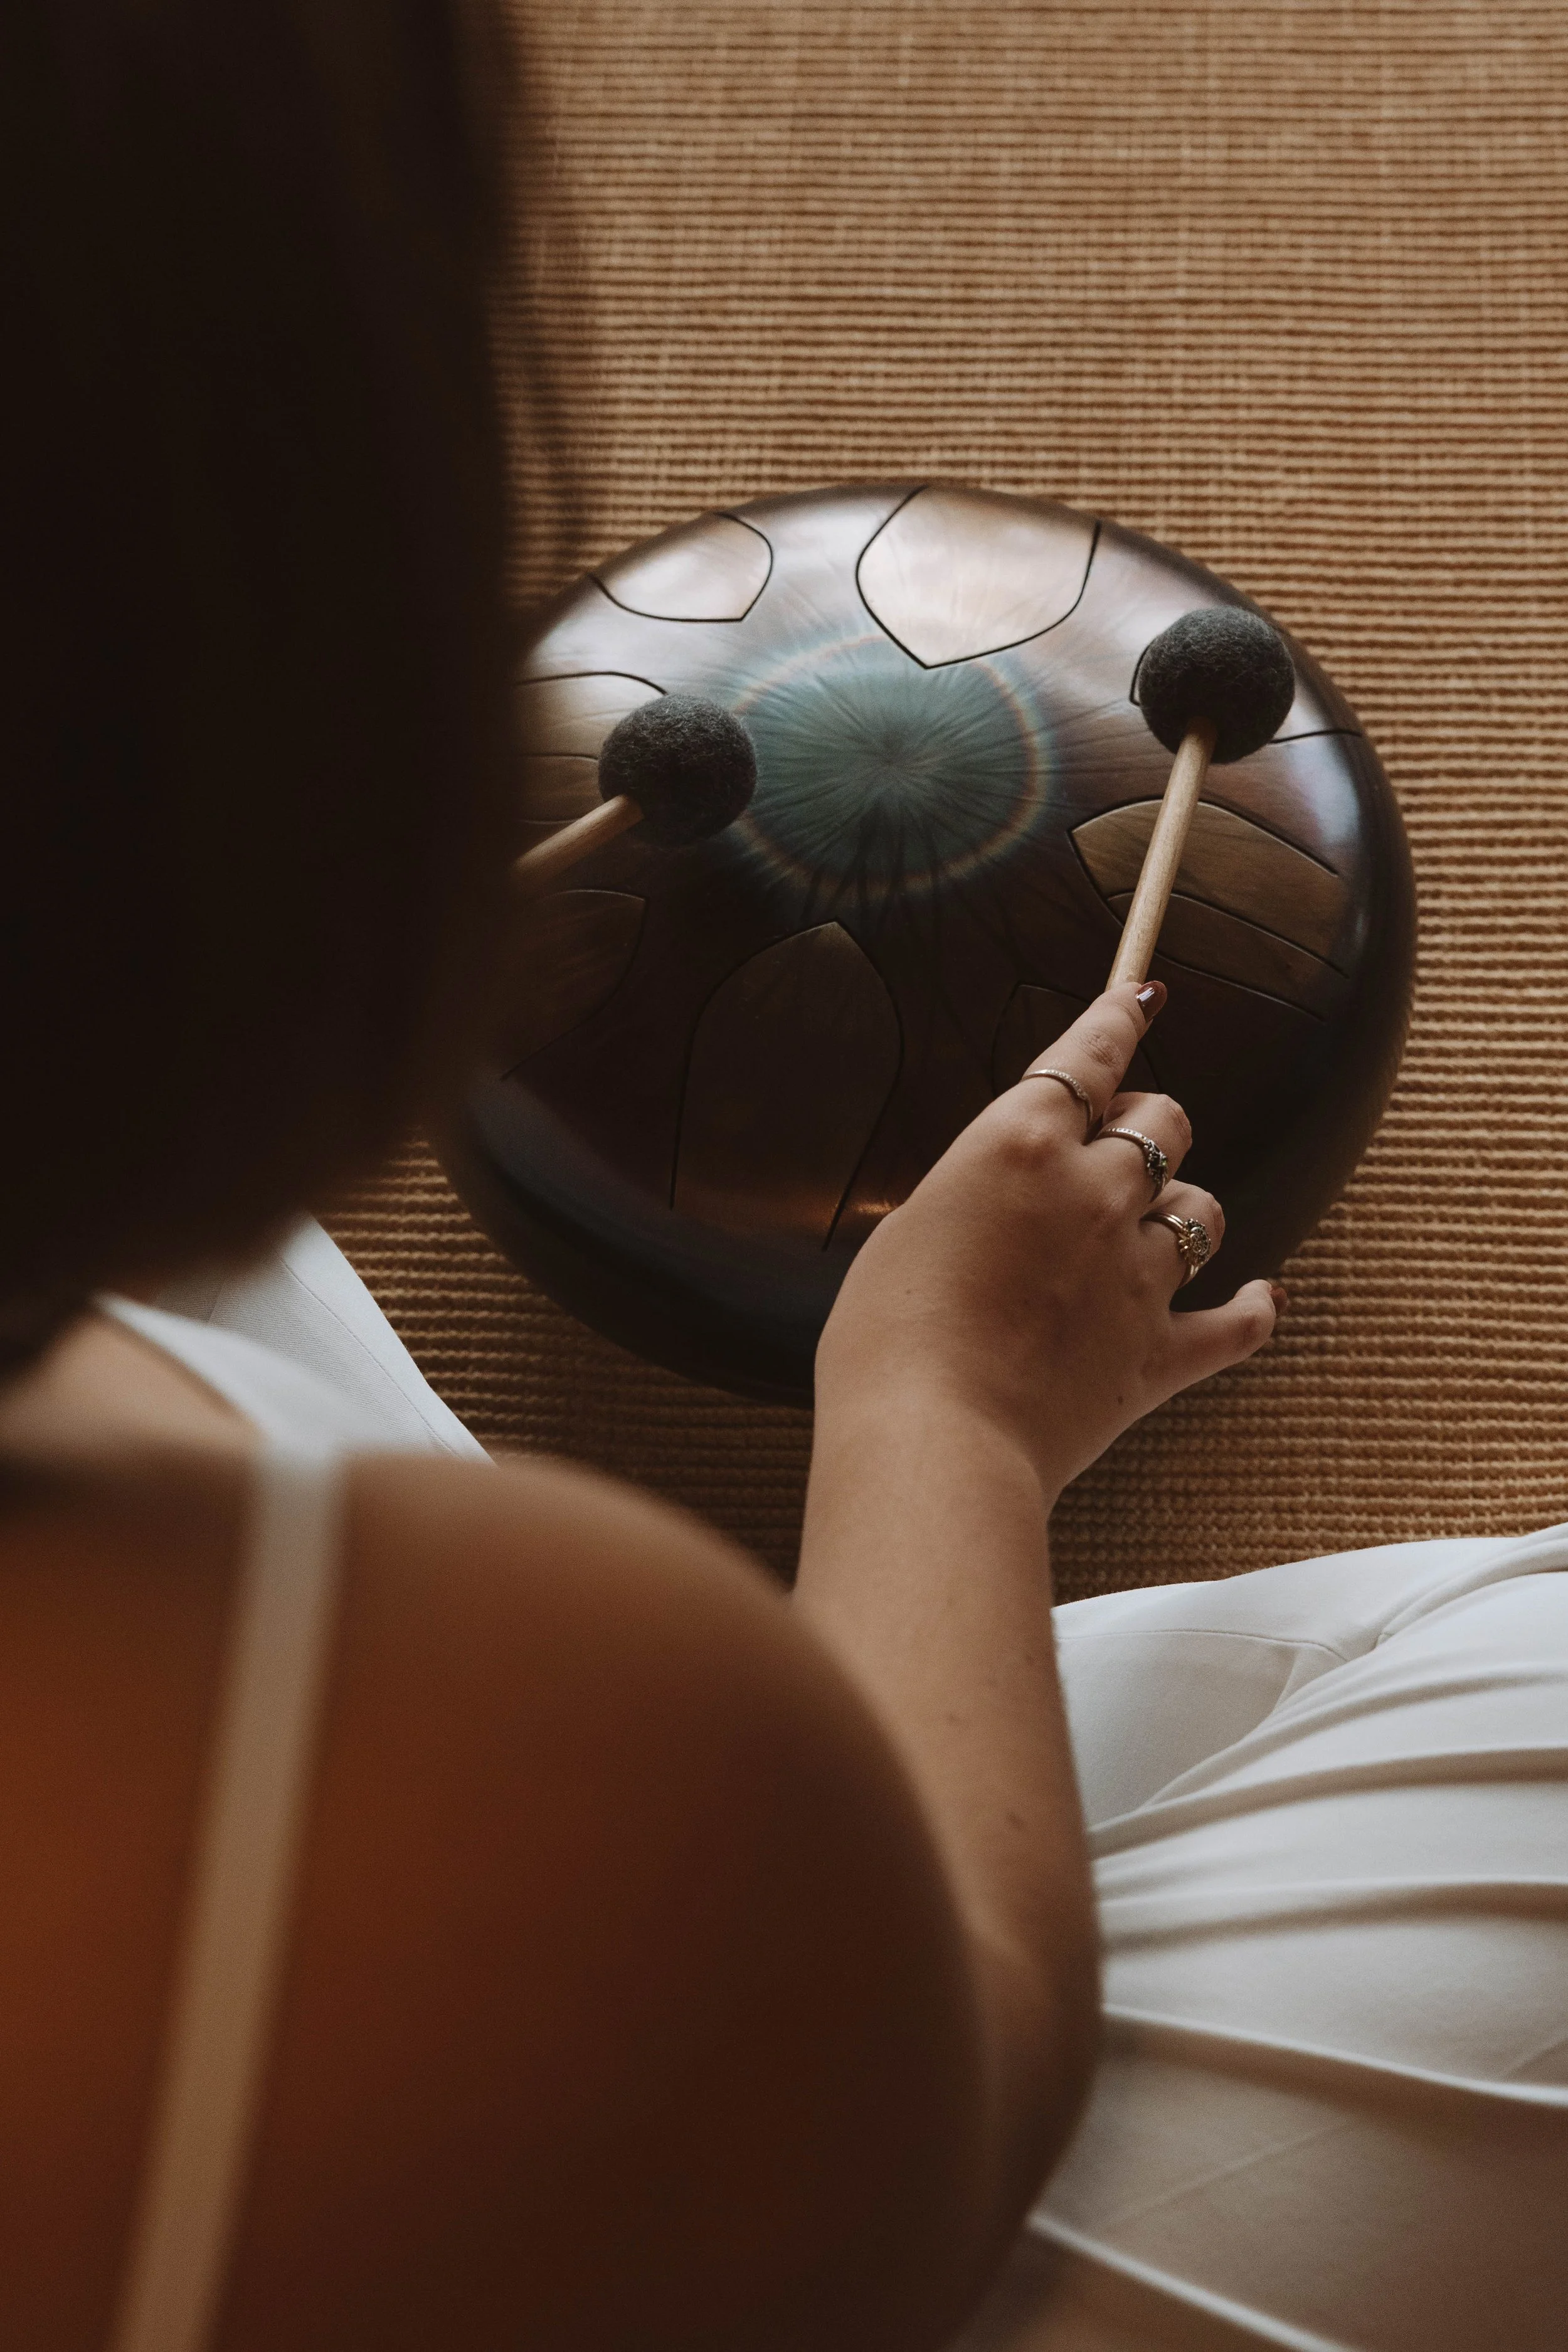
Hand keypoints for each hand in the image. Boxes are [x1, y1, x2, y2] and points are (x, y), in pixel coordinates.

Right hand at [815, 982, 1279, 1498]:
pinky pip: (1241, 1322)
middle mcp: (1095, 1194)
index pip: (1092, 1054)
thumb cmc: (886, 1337)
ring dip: (1185, 1209)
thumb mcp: (911, 1229)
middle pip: (1165, 1122)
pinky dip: (1256, 1309)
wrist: (931, 1439)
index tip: (1142, 995)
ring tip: (1159, 1225)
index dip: (1119, 1018)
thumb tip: (1006, 1197)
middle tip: (1119, 1144)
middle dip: (1149, 1122)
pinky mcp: (1161, 1353)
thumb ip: (977, 1193)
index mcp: (1022, 1145)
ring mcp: (1138, 1275)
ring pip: (1204, 1210)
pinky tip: (1264, 1298)